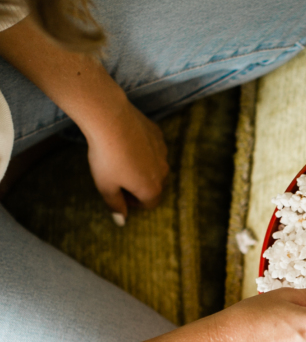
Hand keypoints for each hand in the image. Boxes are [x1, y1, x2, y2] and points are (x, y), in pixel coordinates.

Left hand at [83, 96, 168, 220]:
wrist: (110, 120)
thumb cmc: (106, 157)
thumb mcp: (105, 186)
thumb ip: (115, 205)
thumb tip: (121, 221)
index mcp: (152, 189)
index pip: (149, 204)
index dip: (133, 202)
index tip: (118, 193)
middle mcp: (163, 173)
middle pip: (155, 186)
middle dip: (140, 186)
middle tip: (119, 178)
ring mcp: (163, 153)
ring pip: (155, 167)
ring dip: (143, 168)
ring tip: (122, 159)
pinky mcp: (159, 136)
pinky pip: (153, 149)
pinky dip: (143, 150)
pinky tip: (126, 143)